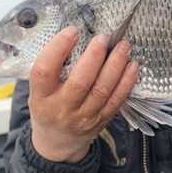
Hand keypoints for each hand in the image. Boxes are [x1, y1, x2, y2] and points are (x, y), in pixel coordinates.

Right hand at [29, 27, 139, 162]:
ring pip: (102, 90)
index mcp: (41, 97)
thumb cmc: (48, 106)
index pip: (45, 71)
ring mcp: (83, 118)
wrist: (58, 142)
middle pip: (80, 82)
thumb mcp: (39, 90)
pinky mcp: (101, 121)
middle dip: (94, 57)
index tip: (72, 31)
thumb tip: (78, 34)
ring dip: (115, 66)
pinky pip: (116, 101)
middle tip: (103, 38)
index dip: (58, 48)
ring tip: (123, 46)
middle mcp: (61, 109)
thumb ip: (53, 68)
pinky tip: (132, 66)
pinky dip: (126, 82)